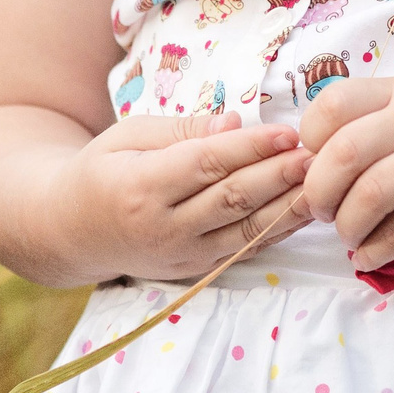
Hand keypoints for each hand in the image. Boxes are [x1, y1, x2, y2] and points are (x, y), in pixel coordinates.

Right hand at [56, 110, 312, 281]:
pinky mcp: (196, 269)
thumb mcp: (126, 136)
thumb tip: (234, 123)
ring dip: (288, 207)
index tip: (289, 131)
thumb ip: (181, 131)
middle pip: (232, 199)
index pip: (206, 165)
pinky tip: (305, 210)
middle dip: (279, 176)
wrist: (70, 233)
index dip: (251, 148)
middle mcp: (163, 228)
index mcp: (140, 187)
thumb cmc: (100, 171)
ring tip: (323, 181)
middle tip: (318, 154)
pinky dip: (278, 231)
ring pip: (246, 230)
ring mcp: (182, 255)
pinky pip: (244, 249)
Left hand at [293, 78, 393, 270]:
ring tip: (350, 236)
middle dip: (320, 192)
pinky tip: (369, 255)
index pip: (333, 103)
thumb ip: (364, 129)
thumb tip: (304, 168)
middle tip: (323, 211)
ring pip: (370, 195)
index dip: (311, 141)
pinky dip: (373, 252)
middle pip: (345, 152)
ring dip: (347, 226)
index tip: (316, 166)